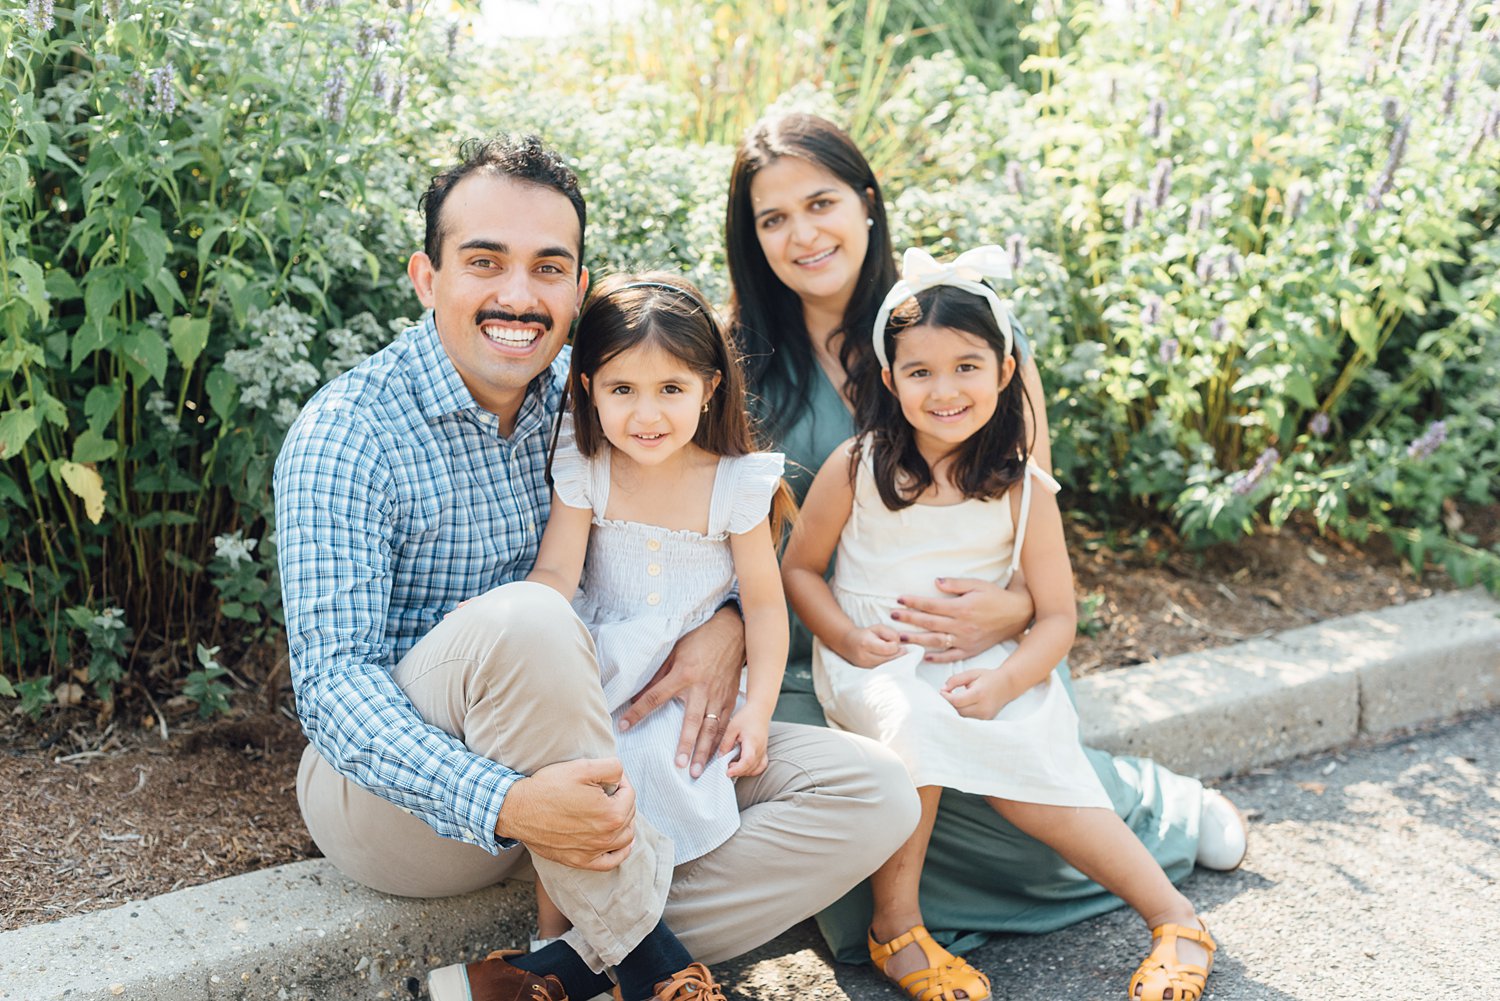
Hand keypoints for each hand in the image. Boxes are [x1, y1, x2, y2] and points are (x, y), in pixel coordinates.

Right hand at [496, 758, 635, 870]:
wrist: (519, 810)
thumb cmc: (549, 787)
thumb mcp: (583, 767)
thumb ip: (613, 768)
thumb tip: (621, 777)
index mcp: (611, 814)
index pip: (630, 795)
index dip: (621, 781)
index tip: (608, 777)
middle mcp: (606, 837)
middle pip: (628, 816)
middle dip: (622, 800)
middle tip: (607, 789)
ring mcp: (593, 851)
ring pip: (624, 839)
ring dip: (625, 823)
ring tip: (615, 810)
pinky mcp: (580, 860)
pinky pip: (610, 862)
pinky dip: (620, 852)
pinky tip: (621, 843)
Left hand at [618, 606, 743, 778]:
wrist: (733, 631)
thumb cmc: (700, 639)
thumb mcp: (674, 650)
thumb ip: (658, 673)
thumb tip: (638, 692)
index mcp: (684, 673)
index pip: (655, 696)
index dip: (638, 712)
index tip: (623, 726)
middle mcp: (702, 687)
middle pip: (691, 721)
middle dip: (685, 745)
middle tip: (679, 766)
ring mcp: (718, 695)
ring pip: (712, 728)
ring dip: (704, 751)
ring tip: (697, 771)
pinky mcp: (730, 699)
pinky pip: (726, 725)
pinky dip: (721, 743)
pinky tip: (716, 758)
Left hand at [720, 706, 771, 777]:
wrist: (760, 710)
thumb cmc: (747, 716)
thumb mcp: (732, 728)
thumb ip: (726, 743)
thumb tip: (720, 758)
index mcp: (752, 742)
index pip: (747, 760)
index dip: (737, 769)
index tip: (727, 772)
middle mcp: (760, 749)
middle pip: (751, 768)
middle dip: (737, 771)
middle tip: (726, 766)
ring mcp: (763, 751)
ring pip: (756, 769)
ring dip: (744, 771)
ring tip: (733, 765)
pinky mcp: (764, 752)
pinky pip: (760, 766)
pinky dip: (752, 770)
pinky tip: (743, 766)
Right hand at [840, 624, 904, 667]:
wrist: (848, 643)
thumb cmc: (866, 634)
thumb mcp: (878, 628)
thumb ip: (890, 633)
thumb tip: (900, 644)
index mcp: (866, 643)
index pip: (887, 649)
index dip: (896, 646)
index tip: (897, 643)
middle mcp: (865, 657)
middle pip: (888, 660)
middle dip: (898, 654)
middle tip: (902, 649)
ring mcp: (865, 666)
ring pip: (887, 666)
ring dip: (894, 660)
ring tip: (894, 653)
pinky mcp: (867, 671)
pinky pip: (883, 669)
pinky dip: (889, 664)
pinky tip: (889, 658)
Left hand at [890, 577, 1034, 662]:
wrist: (1017, 615)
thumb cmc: (995, 597)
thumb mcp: (977, 584)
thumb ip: (955, 584)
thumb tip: (935, 582)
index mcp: (961, 608)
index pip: (931, 605)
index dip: (914, 602)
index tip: (899, 599)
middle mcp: (961, 626)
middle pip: (929, 623)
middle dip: (909, 619)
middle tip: (892, 616)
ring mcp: (965, 640)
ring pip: (936, 641)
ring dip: (916, 639)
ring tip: (900, 637)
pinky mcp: (971, 650)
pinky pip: (951, 656)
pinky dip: (937, 657)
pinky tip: (924, 655)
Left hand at [940, 668, 1019, 719]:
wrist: (1007, 685)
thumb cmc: (988, 678)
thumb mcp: (971, 673)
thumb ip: (955, 680)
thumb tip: (942, 689)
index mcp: (979, 694)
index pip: (956, 701)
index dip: (945, 697)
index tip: (942, 692)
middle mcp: (983, 707)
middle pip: (958, 711)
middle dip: (948, 705)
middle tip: (944, 697)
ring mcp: (985, 716)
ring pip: (962, 717)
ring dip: (954, 711)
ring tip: (952, 702)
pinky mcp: (986, 720)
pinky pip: (968, 720)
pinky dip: (962, 715)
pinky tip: (960, 707)